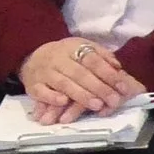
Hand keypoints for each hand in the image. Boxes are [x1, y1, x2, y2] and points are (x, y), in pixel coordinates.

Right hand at [18, 37, 143, 123]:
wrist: (30, 58)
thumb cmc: (65, 57)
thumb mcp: (82, 48)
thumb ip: (101, 56)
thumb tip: (117, 67)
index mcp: (71, 48)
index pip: (92, 60)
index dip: (108, 74)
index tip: (123, 88)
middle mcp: (56, 58)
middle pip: (79, 73)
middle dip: (98, 87)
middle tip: (114, 101)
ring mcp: (43, 72)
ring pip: (63, 83)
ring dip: (81, 95)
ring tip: (97, 105)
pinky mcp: (32, 86)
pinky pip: (41, 92)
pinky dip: (52, 97)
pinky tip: (64, 102)